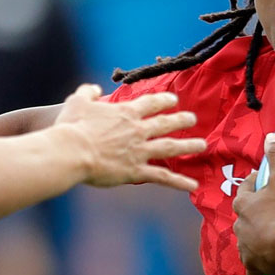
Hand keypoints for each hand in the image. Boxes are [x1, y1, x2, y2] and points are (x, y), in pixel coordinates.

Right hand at [54, 86, 204, 192]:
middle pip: (166, 123)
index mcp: (126, 113)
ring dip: (188, 146)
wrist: (72, 151)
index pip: (151, 103)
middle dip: (181, 120)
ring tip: (202, 145)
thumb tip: (94, 89)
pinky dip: (179, 182)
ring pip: (170, 147)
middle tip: (192, 119)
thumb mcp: (77, 101)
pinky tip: (193, 185)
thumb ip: (87, 92)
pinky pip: (162, 176)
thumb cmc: (71, 126)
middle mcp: (138, 130)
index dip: (163, 100)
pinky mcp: (136, 171)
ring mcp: (139, 151)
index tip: (173, 99)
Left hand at [233, 133, 274, 274]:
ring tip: (267, 241)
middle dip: (252, 215)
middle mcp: (240, 226)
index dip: (254, 184)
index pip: (246, 191)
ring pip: (246, 243)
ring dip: (253, 241)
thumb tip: (271, 136)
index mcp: (244, 205)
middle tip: (266, 212)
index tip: (261, 181)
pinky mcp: (254, 266)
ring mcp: (245, 247)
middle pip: (244, 217)